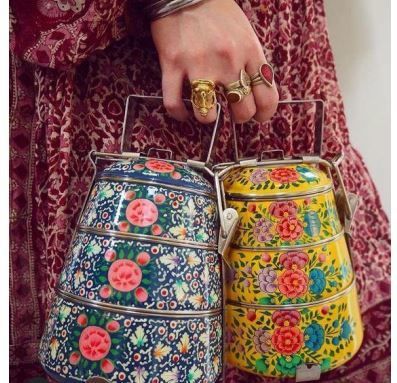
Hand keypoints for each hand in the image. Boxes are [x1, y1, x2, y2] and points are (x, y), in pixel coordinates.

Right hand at [151, 0, 278, 123]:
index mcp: (249, 52)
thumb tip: (256, 90)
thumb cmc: (217, 12)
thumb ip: (252, 62)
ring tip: (206, 112)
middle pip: (242, 110)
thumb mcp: (246, 33)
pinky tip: (182, 114)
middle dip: (240, 117)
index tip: (258, 116)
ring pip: (207, 113)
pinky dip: (178, 114)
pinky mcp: (172, 65)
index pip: (267, 96)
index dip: (264, 113)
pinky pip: (174, 103)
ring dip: (208, 118)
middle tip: (234, 113)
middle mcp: (228, 62)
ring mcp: (199, 65)